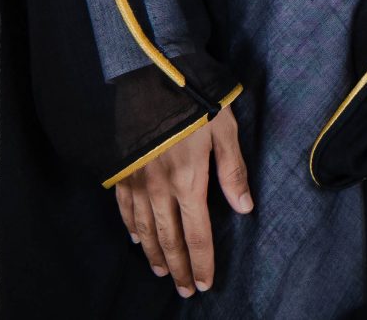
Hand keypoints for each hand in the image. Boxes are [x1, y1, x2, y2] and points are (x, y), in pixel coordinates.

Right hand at [115, 107, 252, 296]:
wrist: (146, 77)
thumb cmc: (192, 99)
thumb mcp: (224, 129)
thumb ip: (233, 170)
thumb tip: (245, 207)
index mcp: (189, 182)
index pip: (197, 235)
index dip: (202, 263)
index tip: (205, 283)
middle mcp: (160, 189)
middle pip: (170, 240)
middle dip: (179, 268)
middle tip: (185, 291)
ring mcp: (137, 181)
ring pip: (145, 230)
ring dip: (155, 254)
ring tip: (162, 272)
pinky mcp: (121, 170)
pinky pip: (124, 208)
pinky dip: (131, 227)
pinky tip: (136, 238)